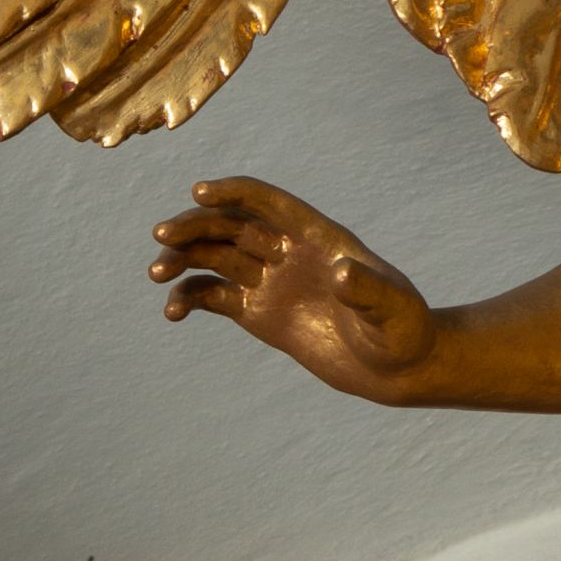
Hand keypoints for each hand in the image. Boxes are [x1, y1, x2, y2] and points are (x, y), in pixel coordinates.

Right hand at [149, 177, 436, 399]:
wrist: (397, 368)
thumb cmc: (404, 331)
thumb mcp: (393, 310)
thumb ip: (369, 290)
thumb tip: (342, 273)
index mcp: (318, 238)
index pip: (269, 203)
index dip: (235, 193)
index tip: (200, 194)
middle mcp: (288, 253)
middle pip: (231, 226)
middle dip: (195, 227)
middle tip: (163, 237)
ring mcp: (271, 281)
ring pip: (215, 257)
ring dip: (182, 259)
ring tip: (157, 274)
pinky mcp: (259, 314)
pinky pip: (215, 297)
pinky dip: (191, 298)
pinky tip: (173, 312)